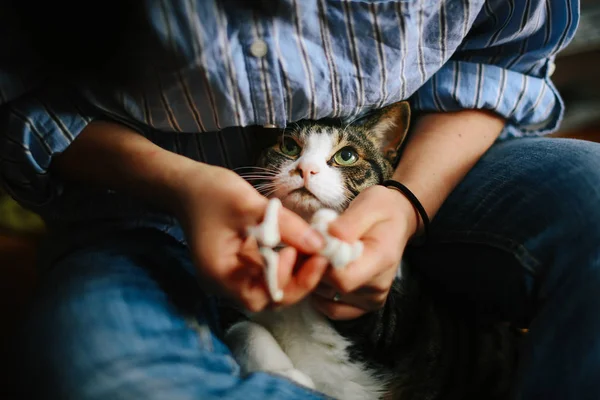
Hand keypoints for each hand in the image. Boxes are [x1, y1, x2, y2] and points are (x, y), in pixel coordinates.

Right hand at [172, 163, 326, 311]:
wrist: (187, 185)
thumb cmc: (211, 192)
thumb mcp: (249, 204)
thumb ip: (284, 225)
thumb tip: (319, 244)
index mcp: (220, 275)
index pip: (260, 297)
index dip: (287, 280)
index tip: (307, 253)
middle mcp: (225, 283)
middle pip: (269, 297)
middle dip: (298, 279)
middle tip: (321, 256)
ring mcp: (233, 276)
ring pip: (272, 287)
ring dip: (296, 271)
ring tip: (315, 249)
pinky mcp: (241, 265)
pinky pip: (268, 272)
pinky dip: (286, 262)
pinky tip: (300, 245)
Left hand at [311, 185, 418, 319]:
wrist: (396, 220)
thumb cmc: (380, 209)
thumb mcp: (367, 205)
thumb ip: (348, 223)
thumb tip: (330, 237)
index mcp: (381, 260)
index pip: (343, 278)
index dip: (320, 264)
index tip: (312, 244)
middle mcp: (379, 286)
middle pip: (331, 289)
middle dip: (312, 268)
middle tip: (309, 245)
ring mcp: (372, 299)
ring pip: (326, 298)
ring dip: (313, 278)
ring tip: (316, 254)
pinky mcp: (363, 305)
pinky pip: (331, 308)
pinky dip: (319, 293)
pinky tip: (321, 271)